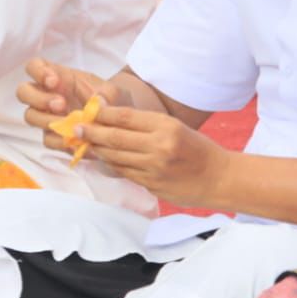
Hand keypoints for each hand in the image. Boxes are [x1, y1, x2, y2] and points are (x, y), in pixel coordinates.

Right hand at [18, 58, 125, 151]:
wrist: (112, 119)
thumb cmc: (103, 97)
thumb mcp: (109, 91)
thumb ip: (105, 94)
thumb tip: (99, 103)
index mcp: (54, 75)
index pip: (33, 66)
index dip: (38, 72)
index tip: (54, 81)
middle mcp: (43, 94)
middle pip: (23, 92)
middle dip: (39, 98)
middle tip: (61, 104)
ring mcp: (44, 115)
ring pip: (30, 116)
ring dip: (47, 120)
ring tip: (70, 124)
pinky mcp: (51, 135)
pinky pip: (47, 139)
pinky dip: (61, 141)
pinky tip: (77, 141)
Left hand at [78, 106, 231, 207]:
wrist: (220, 178)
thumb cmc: (196, 148)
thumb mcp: (174, 126)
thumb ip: (144, 123)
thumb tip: (109, 115)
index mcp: (166, 127)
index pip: (125, 117)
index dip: (103, 114)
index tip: (88, 111)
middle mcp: (159, 147)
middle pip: (115, 138)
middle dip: (92, 132)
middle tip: (76, 128)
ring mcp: (155, 169)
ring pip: (116, 157)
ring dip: (98, 150)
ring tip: (86, 142)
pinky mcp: (152, 185)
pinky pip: (124, 172)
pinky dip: (111, 164)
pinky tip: (104, 158)